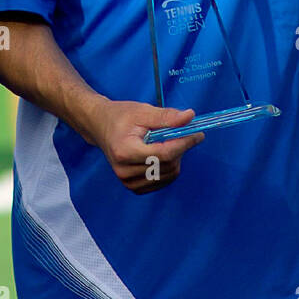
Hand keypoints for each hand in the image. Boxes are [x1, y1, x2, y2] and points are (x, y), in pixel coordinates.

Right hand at [82, 100, 203, 194]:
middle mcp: (125, 171)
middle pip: (167, 164)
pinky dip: (169, 168)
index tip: (197, 134)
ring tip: (167, 142)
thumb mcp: (143, 111)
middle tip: (184, 133)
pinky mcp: (133, 187)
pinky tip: (162, 155)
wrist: (101, 127)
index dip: (184, 144)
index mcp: (125, 151)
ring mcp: (128, 182)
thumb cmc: (121, 117)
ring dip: (175, 158)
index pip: (163, 154)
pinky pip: (163, 181)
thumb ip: (166, 116)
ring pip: (168, 174)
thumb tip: (189, 117)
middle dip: (180, 148)